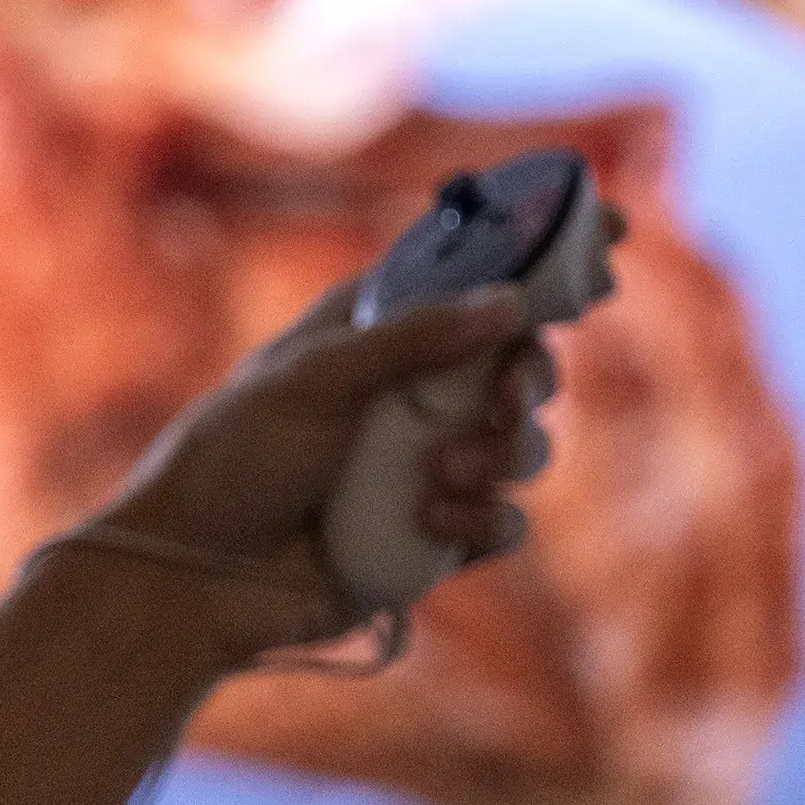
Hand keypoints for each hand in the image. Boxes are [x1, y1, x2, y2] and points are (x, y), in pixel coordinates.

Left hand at [74, 268, 571, 669]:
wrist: (196, 577)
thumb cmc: (233, 459)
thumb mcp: (312, 379)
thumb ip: (410, 339)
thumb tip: (510, 302)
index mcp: (374, 329)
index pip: (469, 274)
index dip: (539, 249)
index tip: (608, 227)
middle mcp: (409, 391)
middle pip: (516, 360)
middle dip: (528, 376)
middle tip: (505, 397)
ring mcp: (425, 465)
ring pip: (522, 444)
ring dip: (501, 456)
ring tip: (441, 475)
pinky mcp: (433, 536)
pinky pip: (502, 521)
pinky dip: (483, 520)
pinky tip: (434, 523)